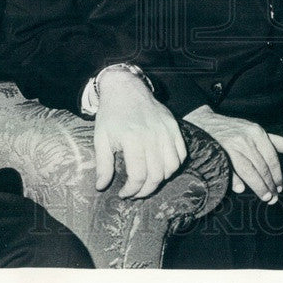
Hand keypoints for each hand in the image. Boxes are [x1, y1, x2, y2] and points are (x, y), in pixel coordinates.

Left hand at [94, 69, 186, 198]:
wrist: (126, 88)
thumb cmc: (111, 114)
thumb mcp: (101, 138)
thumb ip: (103, 164)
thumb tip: (101, 187)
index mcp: (132, 139)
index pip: (138, 176)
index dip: (131, 190)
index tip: (123, 194)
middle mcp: (152, 136)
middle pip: (156, 175)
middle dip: (145, 190)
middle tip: (135, 193)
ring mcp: (166, 131)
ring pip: (172, 167)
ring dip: (161, 180)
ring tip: (148, 181)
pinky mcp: (174, 127)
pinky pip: (181, 153)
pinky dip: (174, 166)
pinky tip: (161, 168)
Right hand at [183, 105, 282, 202]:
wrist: (204, 122)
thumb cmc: (234, 129)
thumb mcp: (255, 131)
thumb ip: (274, 141)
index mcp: (256, 132)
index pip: (271, 157)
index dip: (277, 174)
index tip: (279, 187)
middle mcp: (245, 138)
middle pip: (261, 166)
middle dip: (269, 184)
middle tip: (273, 198)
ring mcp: (231, 146)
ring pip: (248, 170)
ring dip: (258, 186)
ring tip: (265, 197)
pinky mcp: (217, 152)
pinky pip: (229, 170)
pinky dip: (235, 180)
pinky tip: (241, 189)